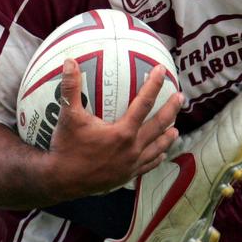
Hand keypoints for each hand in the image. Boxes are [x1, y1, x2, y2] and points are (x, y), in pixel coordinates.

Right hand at [48, 58, 182, 196]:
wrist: (61, 180)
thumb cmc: (66, 147)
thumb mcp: (68, 116)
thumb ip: (70, 88)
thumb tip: (70, 61)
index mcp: (122, 132)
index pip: (144, 104)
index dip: (154, 85)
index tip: (162, 71)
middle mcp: (132, 148)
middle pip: (159, 125)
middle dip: (171, 110)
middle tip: (180, 97)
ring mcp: (131, 164)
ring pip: (157, 148)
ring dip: (168, 137)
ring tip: (176, 129)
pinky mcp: (126, 176)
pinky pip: (147, 166)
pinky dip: (156, 158)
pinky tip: (161, 155)